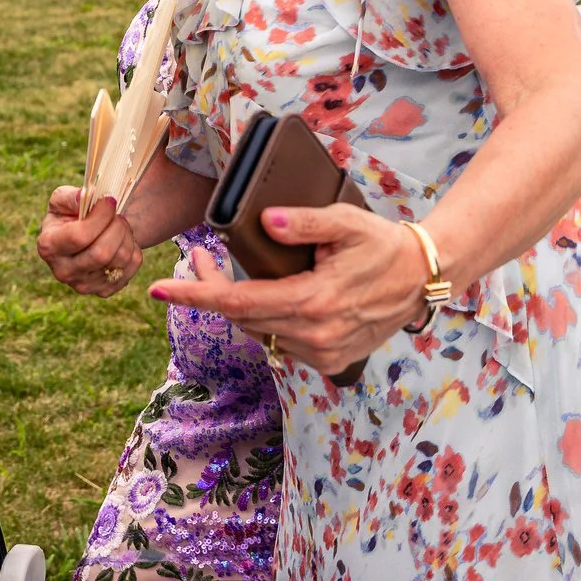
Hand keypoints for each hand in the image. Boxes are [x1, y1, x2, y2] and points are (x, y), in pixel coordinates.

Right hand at [37, 186, 139, 296]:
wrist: (83, 238)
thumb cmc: (71, 215)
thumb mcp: (63, 199)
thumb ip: (71, 196)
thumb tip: (85, 197)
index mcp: (48, 247)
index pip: (80, 236)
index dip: (100, 216)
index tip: (109, 201)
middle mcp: (63, 271)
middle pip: (102, 252)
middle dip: (116, 226)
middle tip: (116, 214)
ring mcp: (84, 285)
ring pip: (120, 258)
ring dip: (126, 234)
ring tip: (119, 224)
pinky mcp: (105, 290)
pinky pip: (132, 265)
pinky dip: (133, 247)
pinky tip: (121, 240)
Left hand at [150, 205, 428, 374]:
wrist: (423, 278)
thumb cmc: (383, 244)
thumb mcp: (345, 222)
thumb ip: (303, 221)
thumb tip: (264, 220)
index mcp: (312, 302)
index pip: (235, 302)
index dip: (193, 295)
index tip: (157, 289)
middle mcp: (314, 334)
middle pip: (239, 316)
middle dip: (209, 290)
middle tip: (199, 258)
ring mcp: (322, 352)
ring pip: (258, 331)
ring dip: (237, 306)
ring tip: (225, 273)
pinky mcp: (330, 360)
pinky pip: (280, 342)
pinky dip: (266, 320)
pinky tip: (266, 297)